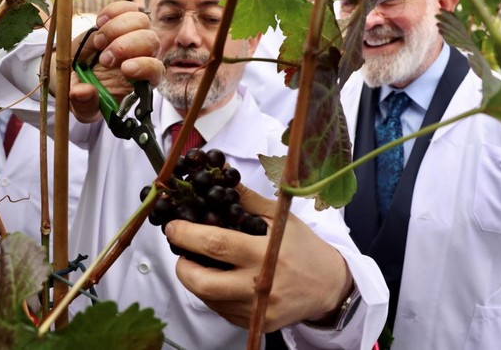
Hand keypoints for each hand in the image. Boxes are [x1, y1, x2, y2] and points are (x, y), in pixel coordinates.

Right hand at [61, 1, 162, 122]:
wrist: (75, 75)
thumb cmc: (87, 94)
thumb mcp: (83, 107)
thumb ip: (84, 104)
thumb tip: (83, 92)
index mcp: (141, 81)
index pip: (156, 70)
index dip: (144, 67)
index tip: (125, 69)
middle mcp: (142, 56)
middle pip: (151, 41)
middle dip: (126, 46)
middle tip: (104, 58)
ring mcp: (133, 36)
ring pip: (142, 21)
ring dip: (118, 28)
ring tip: (99, 42)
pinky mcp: (120, 21)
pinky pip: (128, 7)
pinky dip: (114, 11)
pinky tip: (100, 22)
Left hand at [165, 185, 352, 330]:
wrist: (328, 285)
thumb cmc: (303, 247)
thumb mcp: (279, 217)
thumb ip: (246, 199)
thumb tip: (219, 176)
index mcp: (265, 254)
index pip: (216, 245)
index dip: (187, 234)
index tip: (173, 226)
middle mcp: (259, 286)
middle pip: (203, 282)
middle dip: (182, 265)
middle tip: (181, 250)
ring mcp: (256, 309)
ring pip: (207, 299)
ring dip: (194, 279)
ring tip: (200, 261)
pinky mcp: (255, 324)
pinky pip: (220, 310)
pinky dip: (211, 294)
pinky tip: (220, 278)